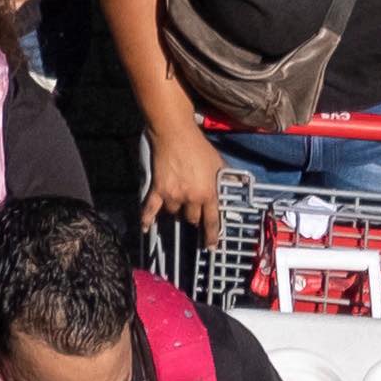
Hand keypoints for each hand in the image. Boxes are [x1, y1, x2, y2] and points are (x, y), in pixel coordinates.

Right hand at [141, 116, 226, 236]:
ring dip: (177, 210)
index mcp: (208, 193)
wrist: (175, 133)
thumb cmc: (199, 147)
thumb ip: (225, 178)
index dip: (211, 235)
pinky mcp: (158, 189)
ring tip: (177, 200)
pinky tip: (145, 227)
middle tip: (193, 208)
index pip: (211, 221)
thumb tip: (235, 185)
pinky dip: (147, 218)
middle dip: (193, 216)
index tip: (210, 246)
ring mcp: (173, 195)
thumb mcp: (218, 163)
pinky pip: (151, 208)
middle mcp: (191, 198)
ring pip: (175, 213)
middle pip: (192, 218)